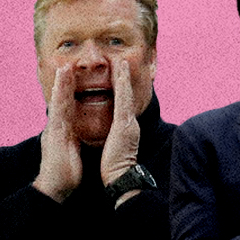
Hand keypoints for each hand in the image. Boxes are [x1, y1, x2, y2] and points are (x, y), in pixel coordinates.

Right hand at [33, 65, 81, 202]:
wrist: (57, 186)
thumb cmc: (66, 170)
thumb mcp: (73, 149)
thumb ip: (74, 138)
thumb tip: (78, 133)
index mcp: (64, 130)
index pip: (69, 106)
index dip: (71, 91)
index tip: (74, 76)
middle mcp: (58, 126)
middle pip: (63, 100)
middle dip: (65, 82)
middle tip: (67, 64)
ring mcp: (55, 129)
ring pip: (60, 101)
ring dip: (62, 84)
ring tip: (64, 68)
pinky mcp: (56, 134)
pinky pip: (59, 112)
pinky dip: (61, 97)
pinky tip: (63, 87)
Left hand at [100, 59, 140, 187]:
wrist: (120, 177)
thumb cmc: (114, 168)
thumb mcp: (114, 149)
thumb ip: (114, 139)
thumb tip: (111, 137)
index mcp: (124, 128)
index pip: (121, 105)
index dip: (121, 90)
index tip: (118, 77)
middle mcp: (128, 122)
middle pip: (126, 96)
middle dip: (124, 79)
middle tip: (122, 62)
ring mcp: (128, 122)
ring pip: (125, 94)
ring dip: (123, 77)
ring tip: (121, 61)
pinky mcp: (124, 124)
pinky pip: (122, 99)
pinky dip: (122, 84)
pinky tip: (120, 72)